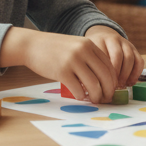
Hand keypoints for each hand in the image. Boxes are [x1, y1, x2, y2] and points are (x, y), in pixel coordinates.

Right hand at [0, 27, 119, 102]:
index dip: (113, 80)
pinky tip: (79, 97)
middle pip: (105, 76)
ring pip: (93, 84)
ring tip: (94, 100)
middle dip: (108, 91)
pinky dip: (81, 96)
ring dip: (96, 96)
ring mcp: (73, 61)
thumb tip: (103, 79)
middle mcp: (84, 51)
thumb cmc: (55, 49)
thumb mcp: (76, 46)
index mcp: (89, 45)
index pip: (109, 65)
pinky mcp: (62, 72)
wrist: (32, 45)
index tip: (112, 89)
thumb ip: (89, 57)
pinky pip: (77, 89)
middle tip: (106, 99)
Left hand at [83, 25, 144, 87]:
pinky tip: (130, 82)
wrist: (103, 35)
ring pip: (129, 58)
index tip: (101, 84)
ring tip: (121, 85)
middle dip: (116, 73)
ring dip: (126, 74)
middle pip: (117, 55)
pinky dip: (136, 73)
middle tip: (112, 86)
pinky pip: (139, 61)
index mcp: (99, 40)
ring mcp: (125, 43)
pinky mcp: (134, 49)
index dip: (103, 71)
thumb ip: (89, 66)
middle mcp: (113, 39)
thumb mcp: (87, 54)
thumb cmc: (93, 51)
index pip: (102, 55)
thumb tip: (91, 84)